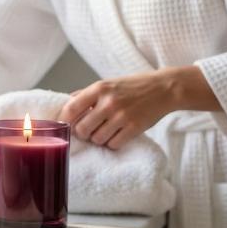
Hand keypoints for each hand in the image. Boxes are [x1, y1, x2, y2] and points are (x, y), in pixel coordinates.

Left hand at [56, 72, 174, 149]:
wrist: (163, 88)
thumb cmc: (132, 86)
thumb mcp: (107, 83)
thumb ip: (86, 94)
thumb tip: (66, 104)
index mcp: (99, 89)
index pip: (72, 108)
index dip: (64, 120)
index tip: (63, 126)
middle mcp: (108, 102)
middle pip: (82, 129)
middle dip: (82, 133)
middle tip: (87, 131)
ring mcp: (122, 116)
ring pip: (97, 139)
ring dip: (98, 139)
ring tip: (104, 131)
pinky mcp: (134, 128)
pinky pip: (114, 144)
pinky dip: (112, 143)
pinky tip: (115, 135)